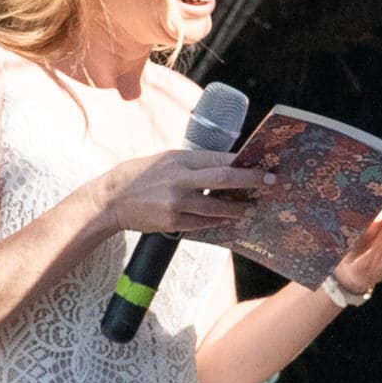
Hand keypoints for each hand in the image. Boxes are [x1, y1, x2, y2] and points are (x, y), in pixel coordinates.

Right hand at [108, 148, 262, 240]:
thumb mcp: (166, 160)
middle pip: (224, 180)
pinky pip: (202, 223)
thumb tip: (225, 166)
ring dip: (237, 209)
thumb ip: (193, 164)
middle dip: (250, 182)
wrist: (111, 199)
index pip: (219, 159)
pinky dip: (217, 221)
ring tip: (249, 208)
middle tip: (270, 182)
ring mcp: (177, 202)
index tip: (263, 164)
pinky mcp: (173, 222)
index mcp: (180, 159)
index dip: (244, 163)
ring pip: (216, 208)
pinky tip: (227, 220)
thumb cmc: (140, 175)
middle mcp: (180, 179)